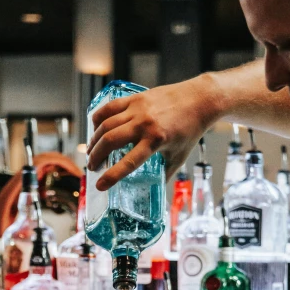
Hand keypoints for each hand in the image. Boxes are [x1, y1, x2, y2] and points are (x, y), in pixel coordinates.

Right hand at [87, 73, 221, 189]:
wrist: (198, 100)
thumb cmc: (189, 130)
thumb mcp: (178, 157)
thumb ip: (164, 173)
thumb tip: (153, 191)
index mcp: (156, 141)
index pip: (128, 162)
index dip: (111, 176)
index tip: (99, 186)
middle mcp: (144, 124)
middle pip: (109, 141)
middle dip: (96, 157)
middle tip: (92, 167)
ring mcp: (138, 109)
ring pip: (105, 124)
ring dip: (94, 140)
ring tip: (91, 151)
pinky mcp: (135, 98)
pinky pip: (109, 108)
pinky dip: (98, 119)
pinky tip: (96, 129)